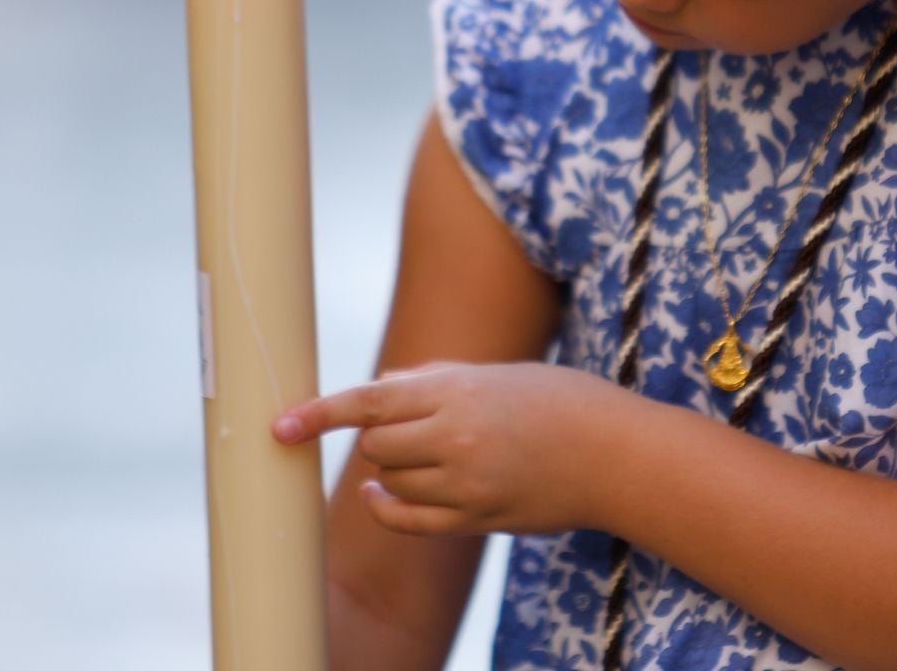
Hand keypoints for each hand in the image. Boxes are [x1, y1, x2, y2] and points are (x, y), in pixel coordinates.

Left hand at [271, 359, 641, 536]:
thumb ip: (435, 380)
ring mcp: (466, 482)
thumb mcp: (499, 375)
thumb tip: (380, 387)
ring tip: (437, 453)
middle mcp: (456, 436)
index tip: (280, 426)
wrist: (616, 454)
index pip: (370, 400)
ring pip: (391, 479)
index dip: (319, 413)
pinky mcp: (477, 517)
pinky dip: (388, 507)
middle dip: (380, 436)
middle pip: (376, 444)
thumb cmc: (561, 401)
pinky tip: (385, 496)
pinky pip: (409, 521)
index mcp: (460, 391)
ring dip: (396, 467)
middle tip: (414, 427)